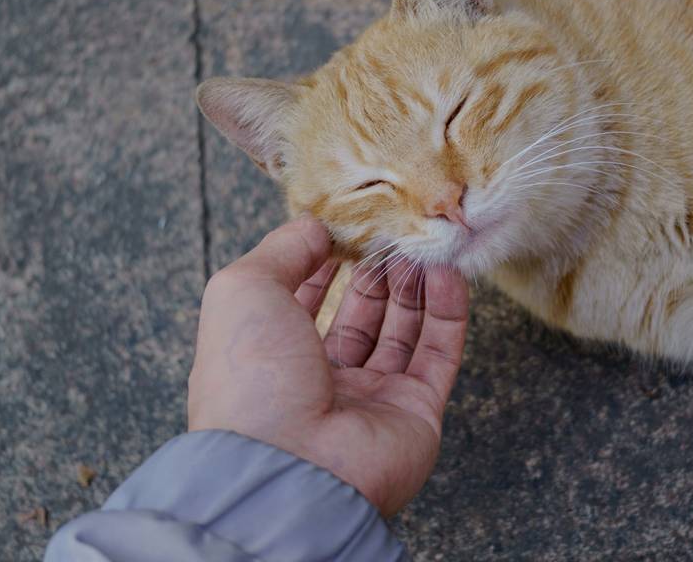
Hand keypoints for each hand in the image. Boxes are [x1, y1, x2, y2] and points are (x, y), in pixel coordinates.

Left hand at [187, 216, 469, 515]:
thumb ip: (282, 250)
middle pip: (359, 316)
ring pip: (402, 332)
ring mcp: (370, 401)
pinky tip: (447, 273)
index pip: (304, 303)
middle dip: (376, 272)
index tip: (346, 228)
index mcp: (271, 359)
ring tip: (420, 246)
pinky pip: (437, 354)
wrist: (289, 466)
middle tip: (391, 234)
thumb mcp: (244, 290)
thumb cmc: (252, 376)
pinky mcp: (416, 413)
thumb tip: (316, 226)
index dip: (324, 263)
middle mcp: (320, 382)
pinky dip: (448, 312)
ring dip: (413, 286)